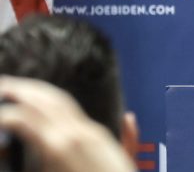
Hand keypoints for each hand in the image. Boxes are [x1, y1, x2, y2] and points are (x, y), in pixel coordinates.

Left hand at [0, 76, 134, 171]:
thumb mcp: (126, 161)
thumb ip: (128, 140)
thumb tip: (129, 118)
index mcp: (95, 135)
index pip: (64, 104)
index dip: (42, 93)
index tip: (22, 90)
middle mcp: (83, 132)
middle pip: (50, 98)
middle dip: (25, 88)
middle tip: (3, 83)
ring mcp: (70, 139)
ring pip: (38, 105)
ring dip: (16, 94)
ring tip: (0, 90)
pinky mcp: (57, 150)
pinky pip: (27, 123)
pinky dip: (10, 116)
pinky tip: (1, 117)